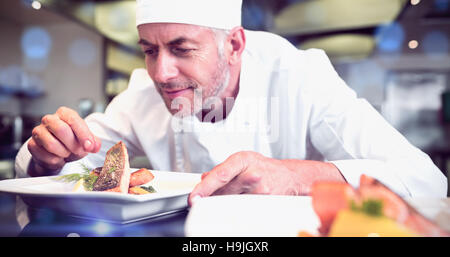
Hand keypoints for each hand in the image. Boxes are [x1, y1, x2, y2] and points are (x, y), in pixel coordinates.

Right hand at [27, 106, 100, 175]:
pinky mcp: (32, 145)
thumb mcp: (85, 140)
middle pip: (61, 130)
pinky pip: (45, 156)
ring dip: (64, 153)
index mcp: (64, 113)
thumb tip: (94, 146)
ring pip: (51, 144)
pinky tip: (58, 158)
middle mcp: (49, 120)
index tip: (89, 146)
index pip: (73, 120)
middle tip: (78, 151)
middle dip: (73, 144)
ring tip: (67, 153)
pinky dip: (56, 161)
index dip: (83, 134)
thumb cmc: (72, 142)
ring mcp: (38, 131)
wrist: (58, 154)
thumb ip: (93, 142)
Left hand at [188, 151, 344, 205]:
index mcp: (243, 160)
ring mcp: (260, 189)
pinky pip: (245, 208)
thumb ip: (222, 170)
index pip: (220, 174)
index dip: (205, 188)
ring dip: (227, 201)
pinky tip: (244, 200)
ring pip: (233, 201)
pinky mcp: (266, 202)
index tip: (194, 197)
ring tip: (235, 194)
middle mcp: (252, 173)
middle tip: (206, 200)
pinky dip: (240, 206)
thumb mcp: (242, 161)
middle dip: (213, 197)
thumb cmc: (265, 167)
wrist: (289, 176)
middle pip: (224, 191)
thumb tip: (204, 179)